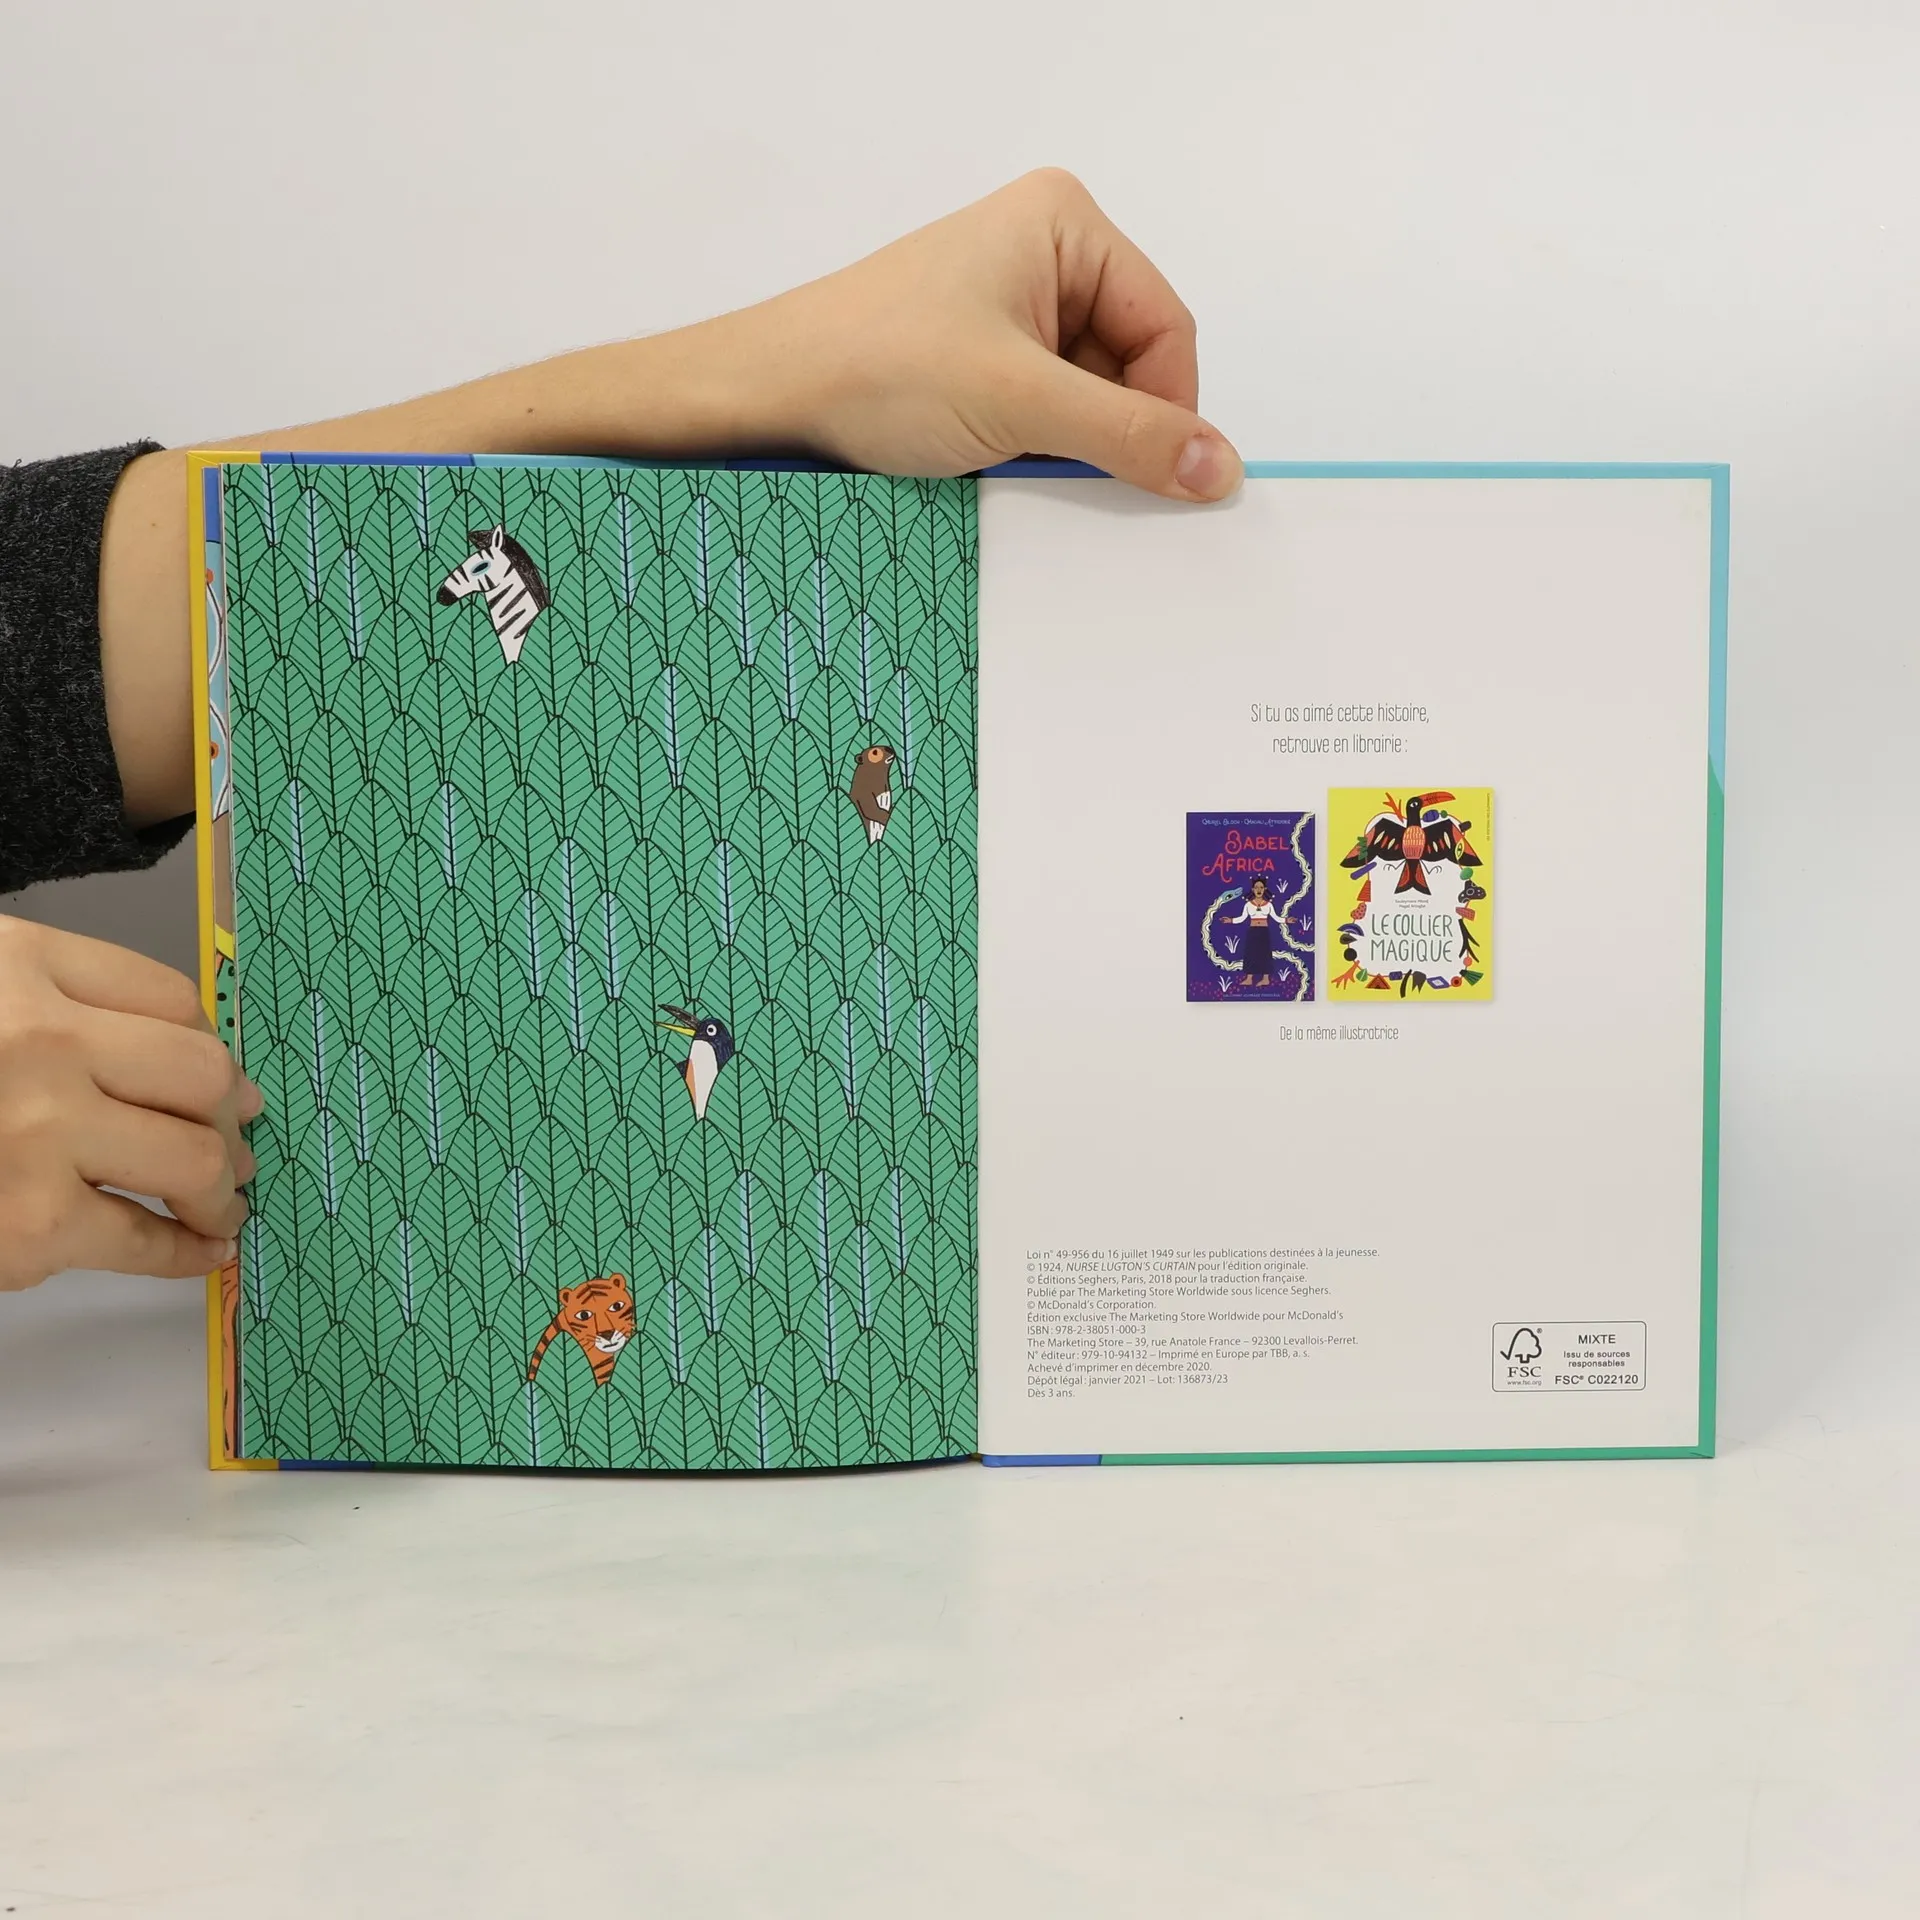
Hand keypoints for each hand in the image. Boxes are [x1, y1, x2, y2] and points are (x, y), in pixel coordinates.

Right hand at [0, 916, 258, 1289]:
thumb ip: (45, 1000)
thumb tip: (159, 1060)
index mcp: (21, 966)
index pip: (170, 999)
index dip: (209, 1046)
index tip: (222, 1078)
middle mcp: (44, 1041)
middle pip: (202, 1074)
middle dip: (231, 1115)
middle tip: (239, 1142)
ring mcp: (39, 1135)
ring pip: (194, 1157)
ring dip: (224, 1186)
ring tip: (225, 1202)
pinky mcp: (30, 1226)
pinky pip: (144, 1239)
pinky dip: (189, 1252)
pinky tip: (206, 1252)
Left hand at [721, 168, 1243, 499]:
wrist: (766, 399)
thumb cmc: (873, 367)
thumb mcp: (1020, 404)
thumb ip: (1128, 436)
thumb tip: (1219, 467)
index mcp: (1064, 224)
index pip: (1167, 328)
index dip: (1167, 408)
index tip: (1156, 475)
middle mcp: (1044, 254)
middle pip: (1133, 363)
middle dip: (1108, 426)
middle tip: (1061, 468)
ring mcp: (1010, 306)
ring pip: (1090, 396)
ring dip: (1066, 444)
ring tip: (1007, 458)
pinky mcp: (981, 356)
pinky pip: (1045, 411)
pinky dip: (1034, 449)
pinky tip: (992, 462)